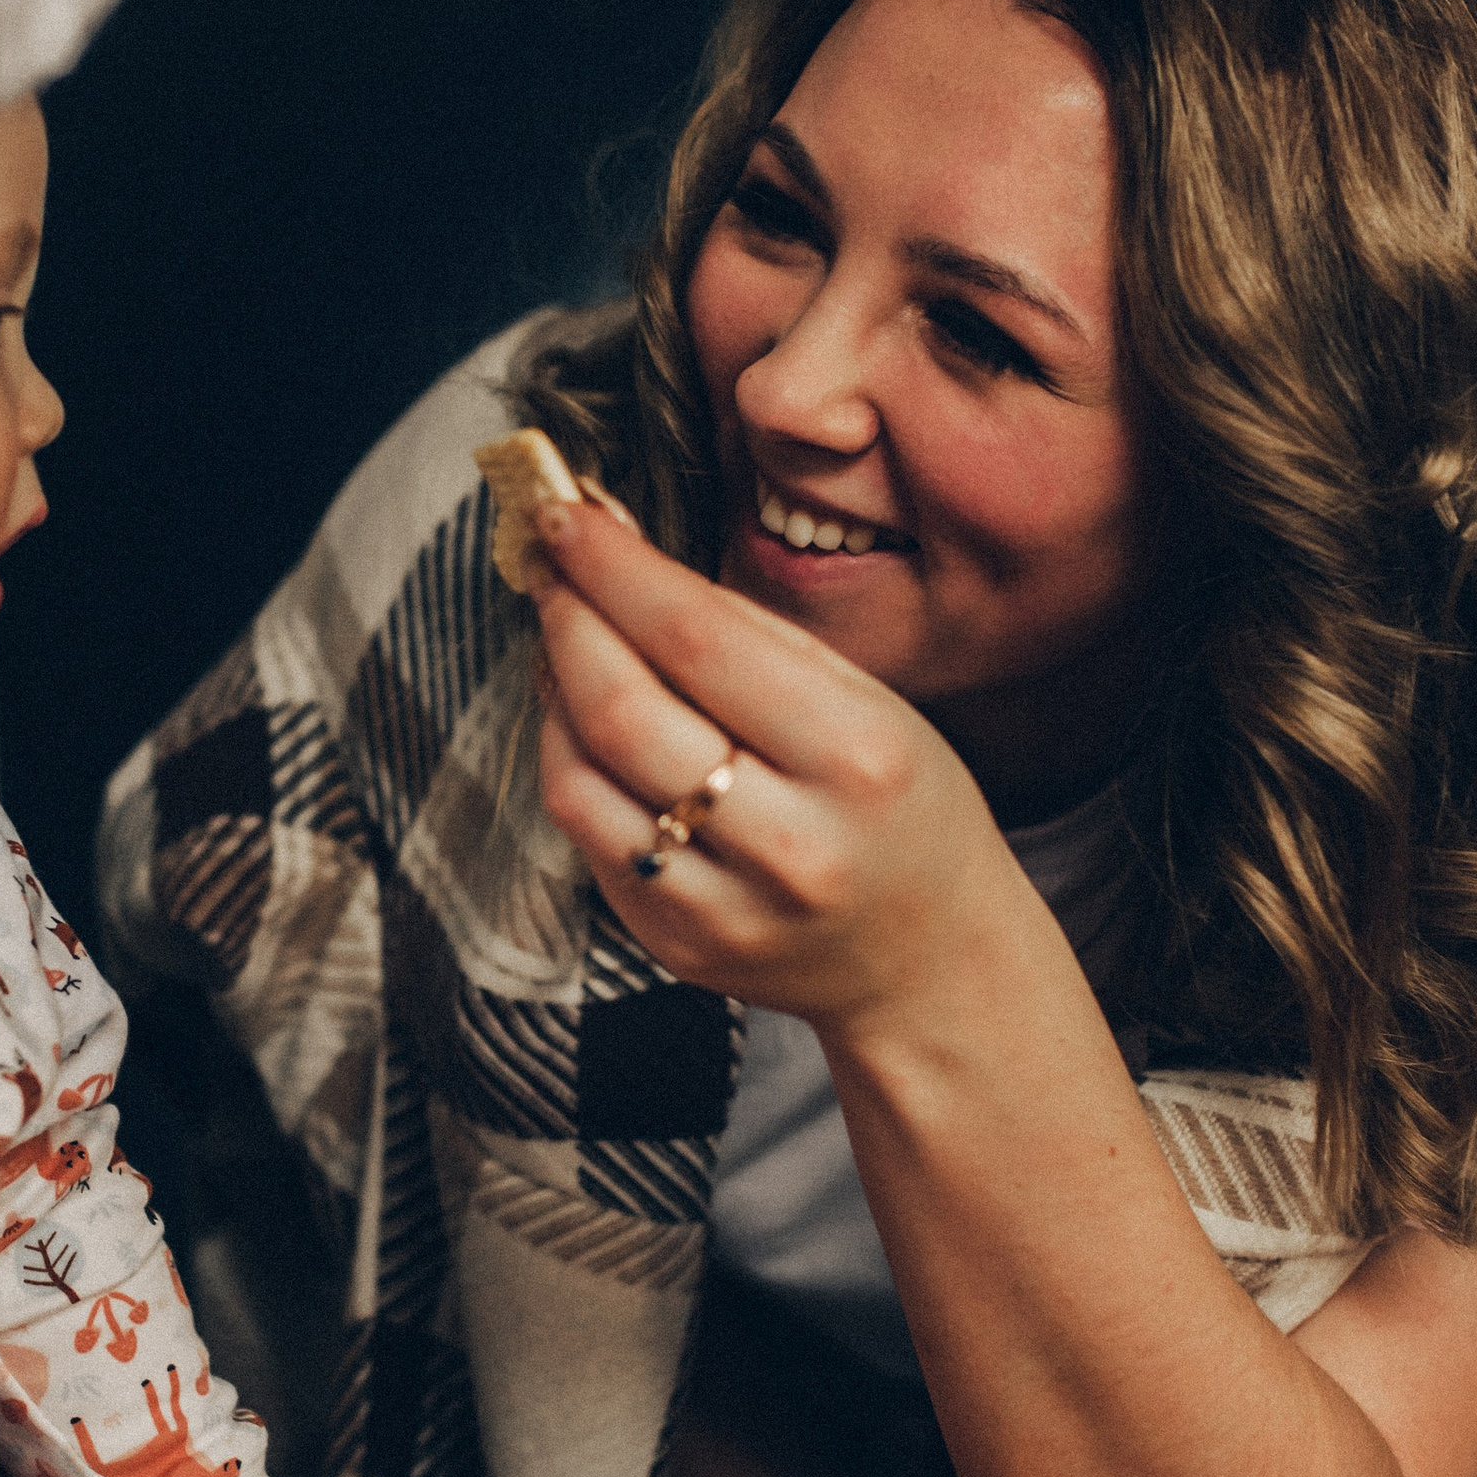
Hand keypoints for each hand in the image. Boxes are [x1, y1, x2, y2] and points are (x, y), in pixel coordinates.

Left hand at [528, 488, 998, 1032]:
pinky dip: (570, 761)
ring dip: (553, 690)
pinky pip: (585, 836)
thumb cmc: (903, 808)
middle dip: (568, 617)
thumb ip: (751, 634)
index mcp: (855, 757)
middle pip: (623, 709)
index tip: (566, 513)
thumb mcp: (870, 702)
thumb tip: (630, 561)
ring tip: (567, 639)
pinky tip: (586, 721)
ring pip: (581, 778)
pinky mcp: (675, 945)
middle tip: (548, 563)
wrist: (928, 963)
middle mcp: (790, 843)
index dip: (614, 567)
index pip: (697, 639)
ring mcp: (725, 907)